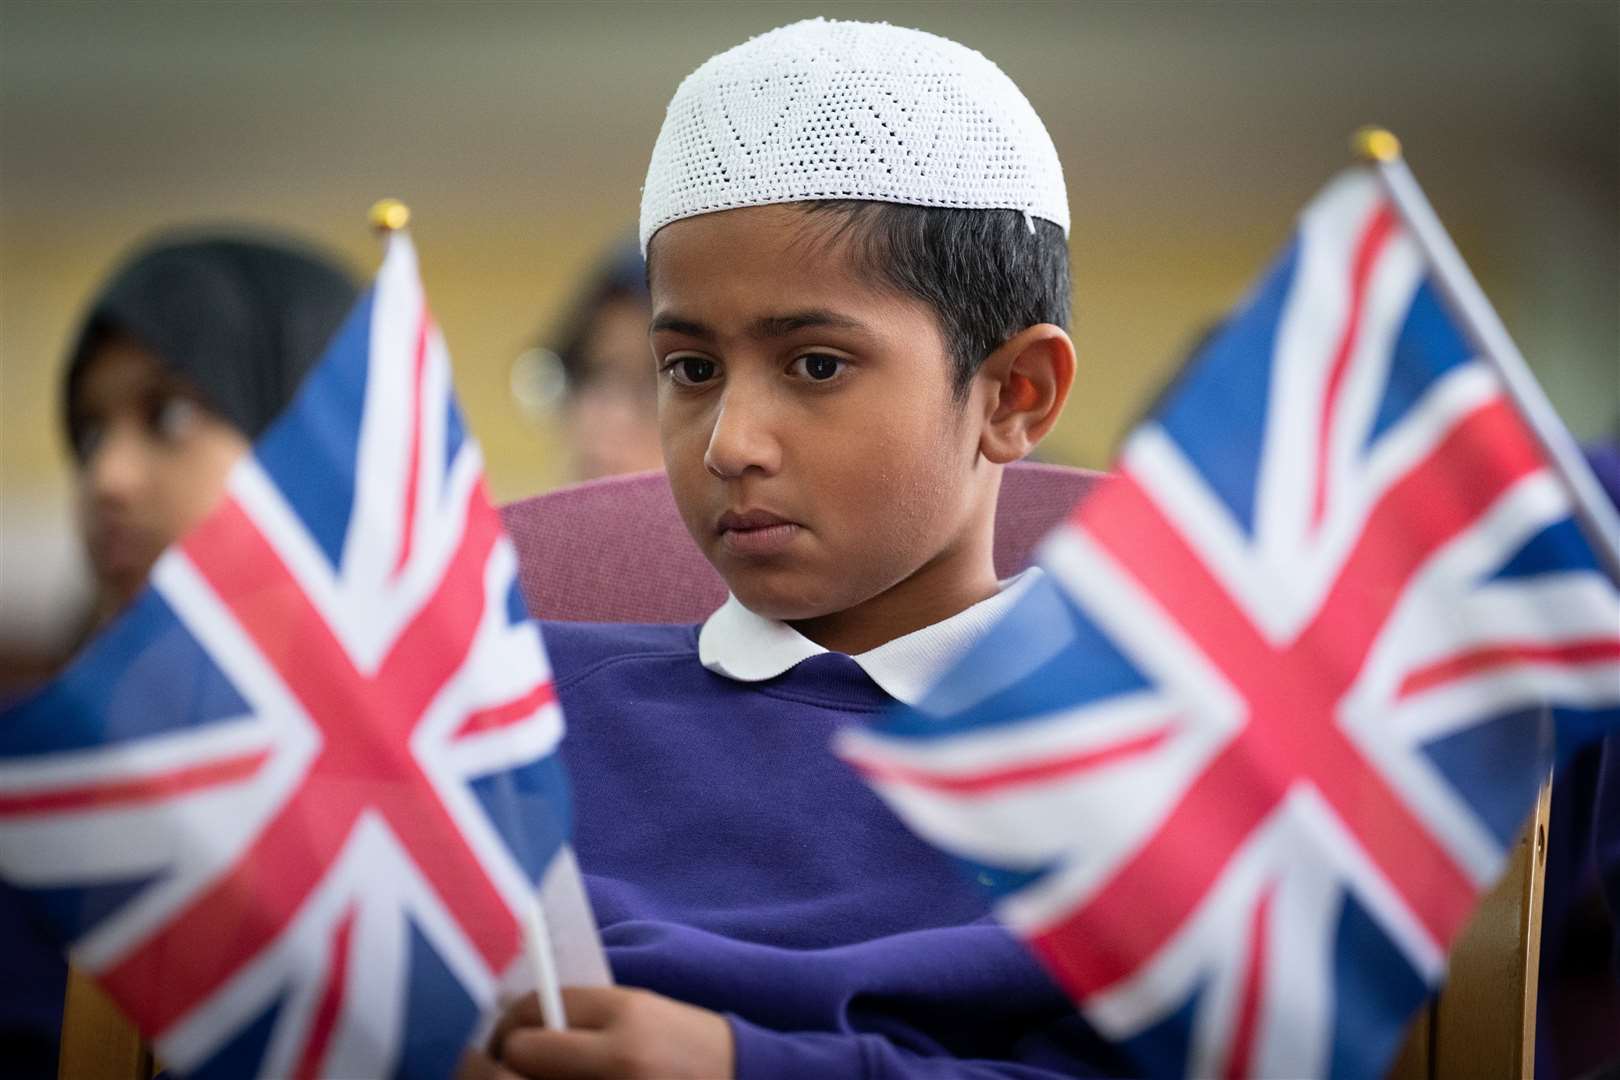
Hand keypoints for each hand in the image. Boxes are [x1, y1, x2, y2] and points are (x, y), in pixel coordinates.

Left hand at [460, 986, 735, 1079]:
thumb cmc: (689, 1048)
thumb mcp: (643, 1012)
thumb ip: (584, 1015)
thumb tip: (517, 1020)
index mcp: (625, 1022)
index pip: (532, 1016)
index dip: (509, 1020)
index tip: (510, 1026)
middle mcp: (616, 1065)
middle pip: (516, 1061)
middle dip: (493, 1059)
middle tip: (492, 1058)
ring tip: (507, 1075)